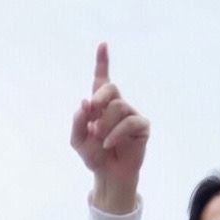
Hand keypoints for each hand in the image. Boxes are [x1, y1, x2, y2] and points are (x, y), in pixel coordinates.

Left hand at [70, 43, 148, 212]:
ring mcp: (131, 115)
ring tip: (100, 138)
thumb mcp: (77, 140)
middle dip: (99, 98)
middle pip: (111, 88)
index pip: (102, 80)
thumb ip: (78, 122)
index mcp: (100, 105)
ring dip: (105, 123)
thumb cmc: (94, 155)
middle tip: (92, 111)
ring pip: (118, 107)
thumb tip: (85, 103)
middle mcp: (117, 106)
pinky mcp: (142, 127)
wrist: (108, 174)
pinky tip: (108, 143)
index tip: (102, 45)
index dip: (103, 62)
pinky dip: (116, 133)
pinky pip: (129, 123)